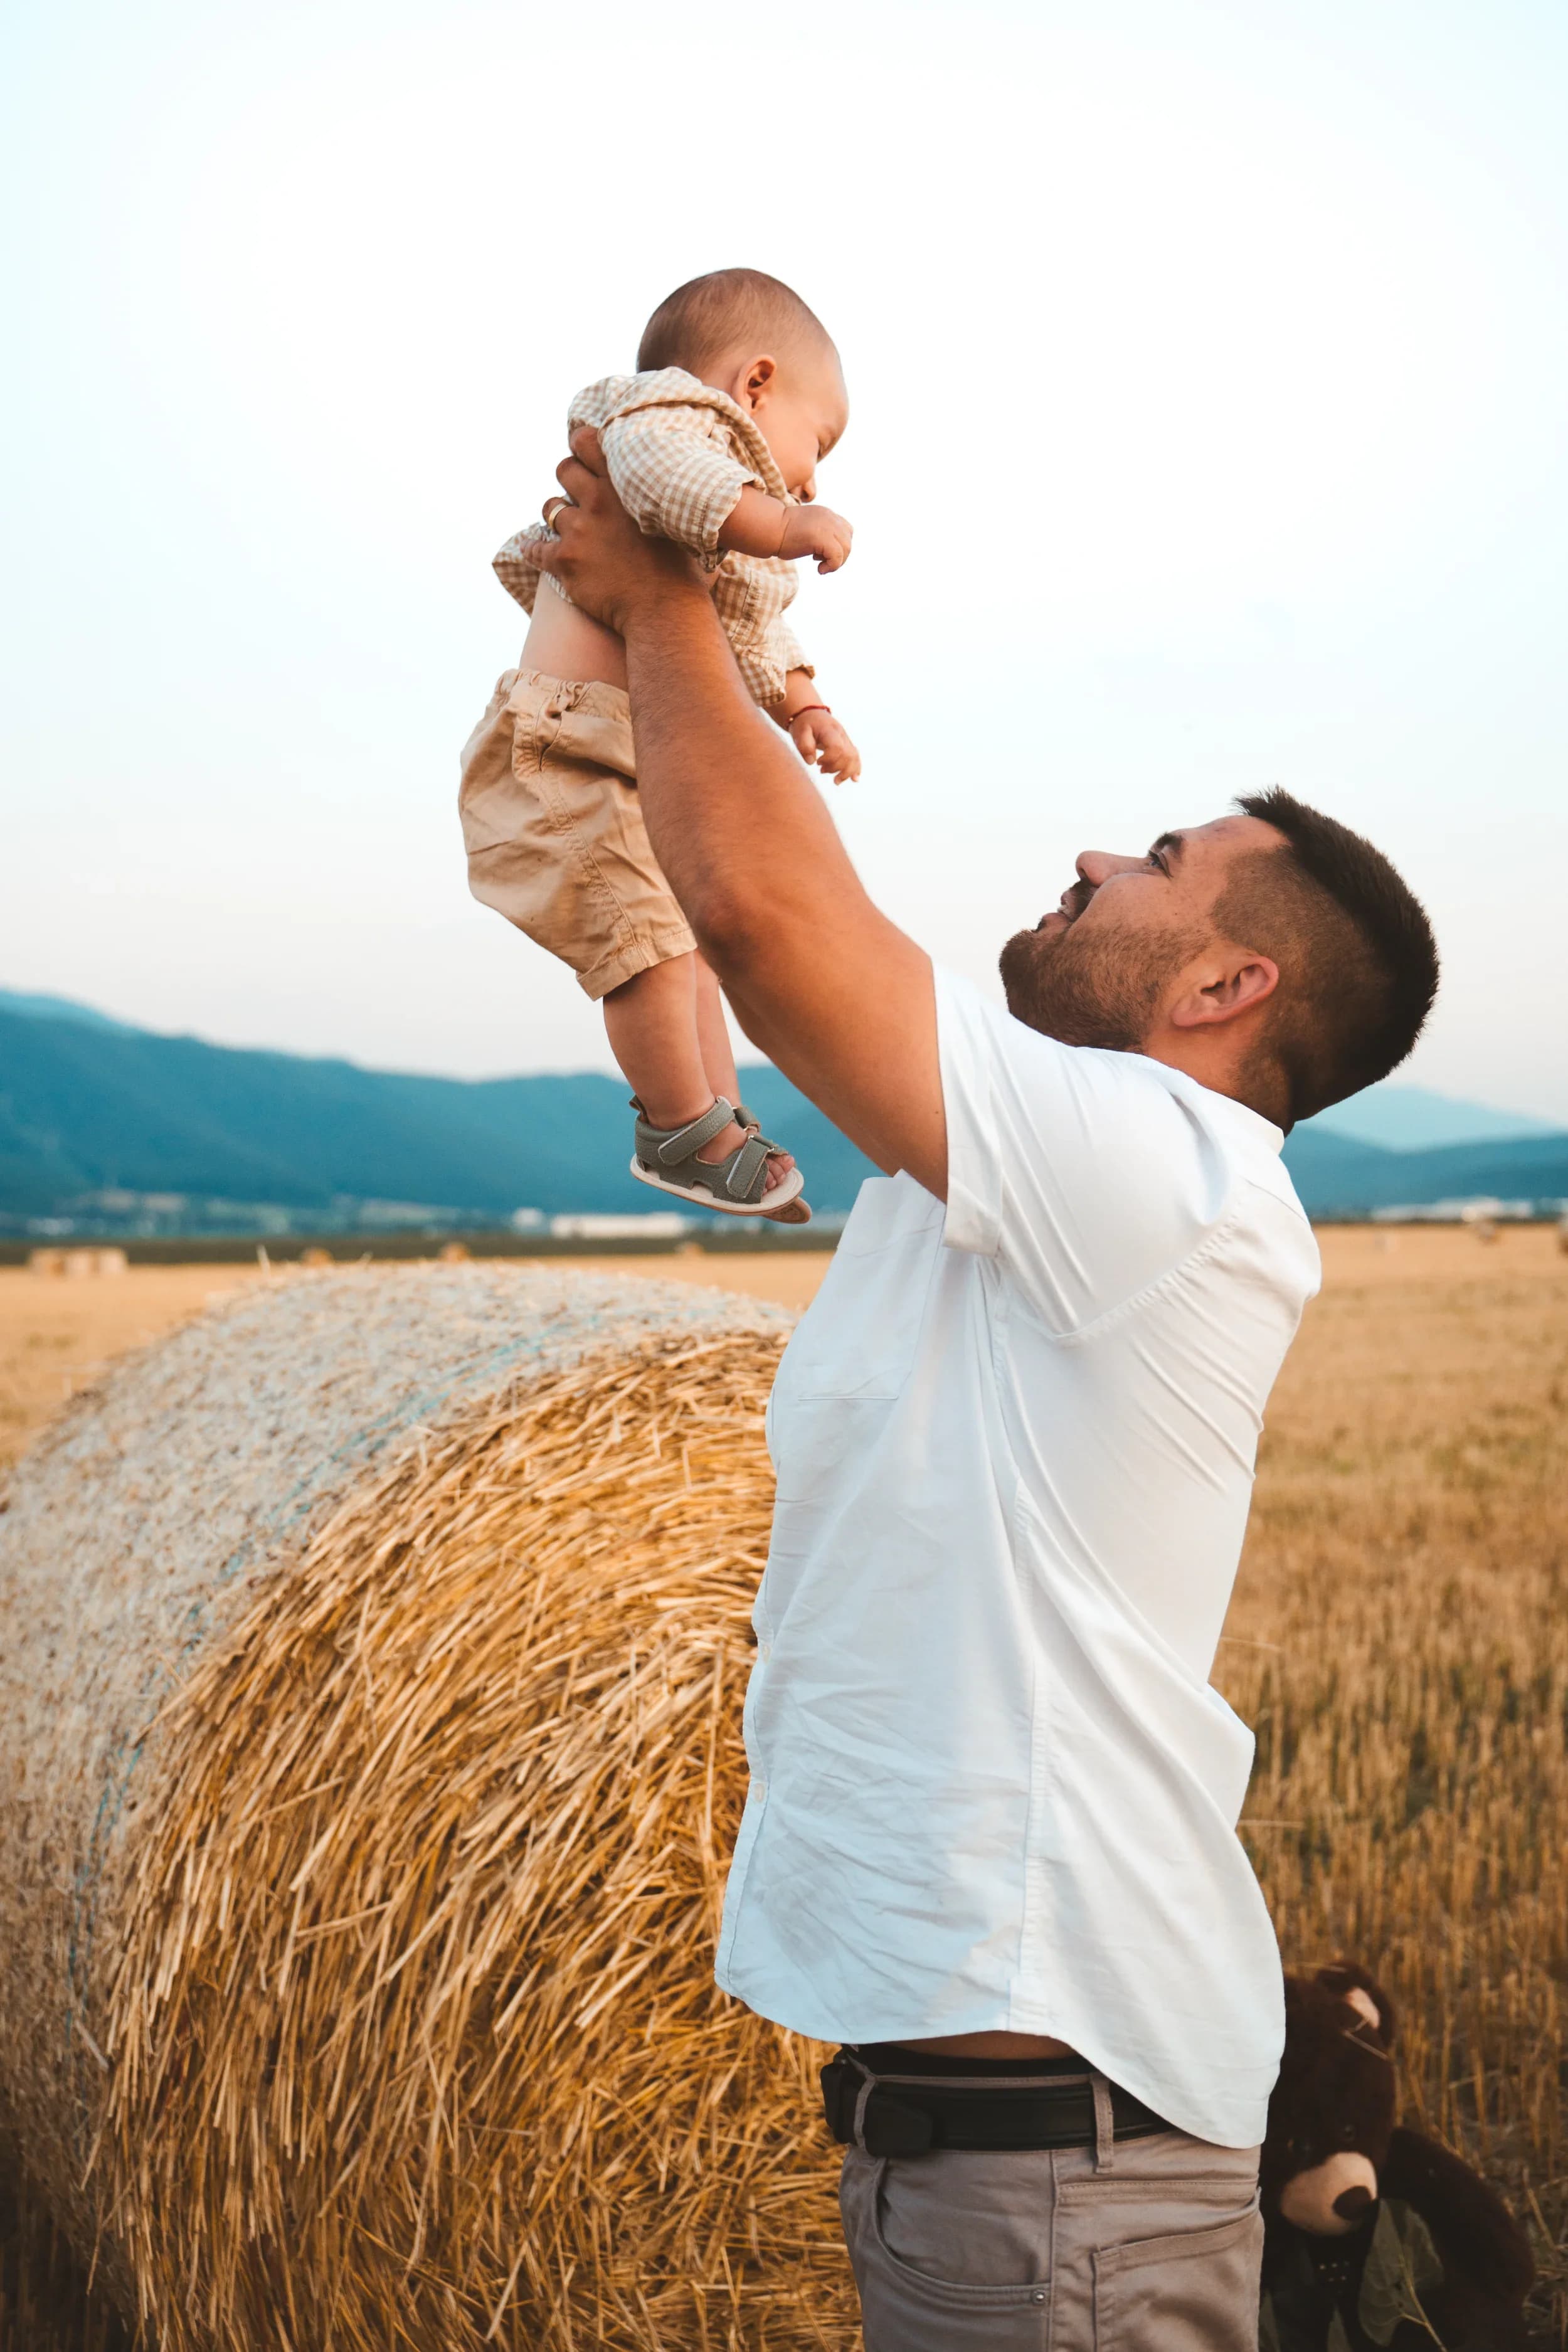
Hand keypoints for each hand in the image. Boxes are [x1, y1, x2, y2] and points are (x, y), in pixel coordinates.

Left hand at [535, 427, 705, 633]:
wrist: (665, 610)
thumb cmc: (678, 570)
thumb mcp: (671, 520)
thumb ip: (654, 498)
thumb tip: (656, 487)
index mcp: (624, 486)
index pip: (587, 442)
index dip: (579, 444)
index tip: (580, 451)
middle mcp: (598, 501)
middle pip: (564, 469)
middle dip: (568, 479)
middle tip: (577, 494)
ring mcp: (579, 530)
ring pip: (549, 508)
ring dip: (556, 516)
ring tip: (568, 529)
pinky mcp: (564, 560)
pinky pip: (535, 548)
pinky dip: (533, 550)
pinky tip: (532, 551)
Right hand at [777, 503, 853, 573]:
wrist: (769, 528)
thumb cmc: (780, 533)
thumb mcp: (806, 528)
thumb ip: (820, 533)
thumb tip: (826, 550)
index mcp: (826, 514)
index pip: (846, 530)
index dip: (838, 545)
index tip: (821, 552)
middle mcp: (830, 518)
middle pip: (848, 541)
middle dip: (839, 556)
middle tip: (822, 562)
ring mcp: (828, 526)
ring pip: (846, 549)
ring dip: (836, 562)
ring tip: (820, 566)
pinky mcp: (823, 537)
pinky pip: (837, 556)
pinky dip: (832, 566)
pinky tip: (819, 569)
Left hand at [790, 708, 861, 783]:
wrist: (811, 713)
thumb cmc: (804, 724)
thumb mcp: (799, 732)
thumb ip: (804, 746)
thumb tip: (811, 762)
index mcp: (830, 731)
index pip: (837, 748)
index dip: (829, 759)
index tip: (818, 763)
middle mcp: (841, 735)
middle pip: (848, 755)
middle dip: (837, 768)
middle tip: (822, 771)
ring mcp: (846, 740)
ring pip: (854, 757)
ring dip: (847, 772)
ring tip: (836, 781)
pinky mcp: (847, 745)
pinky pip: (855, 757)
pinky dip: (856, 769)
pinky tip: (854, 779)